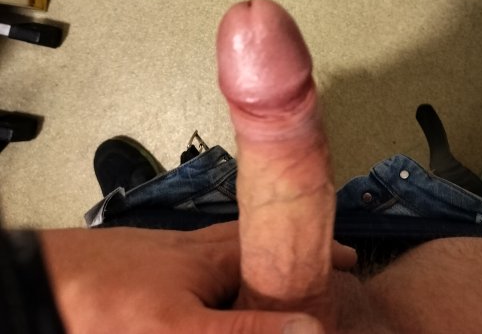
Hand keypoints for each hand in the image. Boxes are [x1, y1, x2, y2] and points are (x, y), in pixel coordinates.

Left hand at [40, 221, 356, 332]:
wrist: (42, 281)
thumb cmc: (103, 298)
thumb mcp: (179, 326)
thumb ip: (244, 333)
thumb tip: (311, 328)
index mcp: (213, 256)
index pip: (279, 248)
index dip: (314, 254)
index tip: (347, 259)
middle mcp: (198, 251)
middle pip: (259, 250)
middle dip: (293, 261)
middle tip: (324, 271)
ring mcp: (175, 261)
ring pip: (231, 263)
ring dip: (261, 273)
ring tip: (282, 290)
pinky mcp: (155, 275)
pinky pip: (204, 275)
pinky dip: (226, 285)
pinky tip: (220, 299)